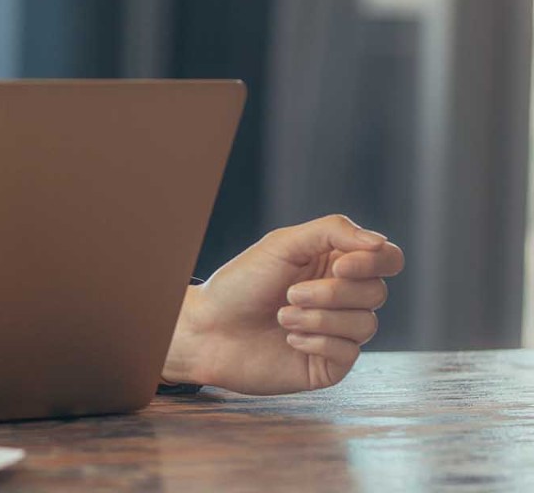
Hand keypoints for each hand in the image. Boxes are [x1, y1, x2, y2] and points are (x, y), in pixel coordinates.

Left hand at [162, 214, 403, 394]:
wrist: (208, 328)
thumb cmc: (242, 282)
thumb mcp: (283, 244)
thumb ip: (333, 232)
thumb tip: (380, 243)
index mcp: (335, 263)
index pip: (387, 259)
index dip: (373, 262)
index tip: (339, 266)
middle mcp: (343, 297)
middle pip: (377, 292)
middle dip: (332, 293)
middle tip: (290, 293)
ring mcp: (339, 332)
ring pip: (366, 323)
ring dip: (319, 318)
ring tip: (282, 315)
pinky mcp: (330, 364)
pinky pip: (349, 352)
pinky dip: (317, 341)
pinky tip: (289, 339)